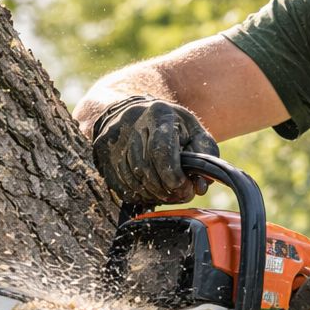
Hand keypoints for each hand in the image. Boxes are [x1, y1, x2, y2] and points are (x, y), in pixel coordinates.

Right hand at [91, 97, 218, 203]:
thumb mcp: (195, 132)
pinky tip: (153, 193)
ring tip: (169, 195)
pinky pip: (122, 184)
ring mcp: (115, 139)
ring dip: (154, 194)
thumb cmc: (173, 126)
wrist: (136, 113)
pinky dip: (140, 194)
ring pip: (132, 178)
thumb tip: (201, 186)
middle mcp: (132, 123)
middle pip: (145, 168)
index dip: (173, 175)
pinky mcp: (104, 154)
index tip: (185, 187)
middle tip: (182, 196)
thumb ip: (205, 156)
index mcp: (159, 114)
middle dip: (166, 189)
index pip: (161, 150)